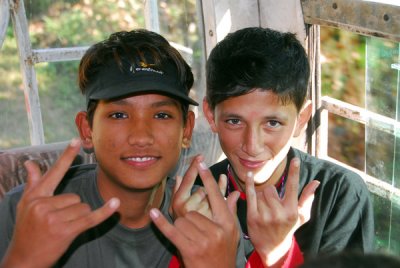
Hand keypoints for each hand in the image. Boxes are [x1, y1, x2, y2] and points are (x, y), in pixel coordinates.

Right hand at [0, 138, 119, 267]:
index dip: (67, 156)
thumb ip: (33, 183)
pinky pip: (90, 218)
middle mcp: (43, 204)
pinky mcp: (65, 231)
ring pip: (83, 208)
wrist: (24, 260)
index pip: (54, 172)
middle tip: (58, 223)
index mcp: (35, 197)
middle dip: (73, 210)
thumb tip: (29, 162)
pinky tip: (115, 205)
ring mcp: (53, 218)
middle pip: (76, 197)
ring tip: (61, 229)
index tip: (76, 140)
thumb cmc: (27, 230)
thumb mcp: (26, 205)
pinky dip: (104, 213)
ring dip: (78, 219)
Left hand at [151, 157, 239, 267]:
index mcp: (226, 223)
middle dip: (190, 218)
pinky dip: (160, 223)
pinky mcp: (189, 249)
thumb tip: (235, 193)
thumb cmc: (225, 253)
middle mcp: (216, 230)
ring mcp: (202, 241)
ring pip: (182, 220)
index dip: (207, 179)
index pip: (215, 196)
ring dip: (182, 227)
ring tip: (191, 239)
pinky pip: (171, 232)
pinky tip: (152, 212)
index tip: (201, 163)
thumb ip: (231, 211)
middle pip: (193, 210)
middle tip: (195, 231)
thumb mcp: (232, 232)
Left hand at [246, 158, 319, 266]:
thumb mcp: (301, 216)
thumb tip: (316, 182)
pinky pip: (250, 195)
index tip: (295, 159)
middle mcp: (279, 213)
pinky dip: (249, 184)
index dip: (294, 172)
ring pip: (261, 192)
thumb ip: (307, 198)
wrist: (272, 248)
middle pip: (271, 189)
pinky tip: (249, 175)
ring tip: (265, 208)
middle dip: (270, 193)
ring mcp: (265, 215)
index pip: (294, 187)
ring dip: (261, 197)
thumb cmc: (288, 229)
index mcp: (292, 211)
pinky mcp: (252, 217)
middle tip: (272, 204)